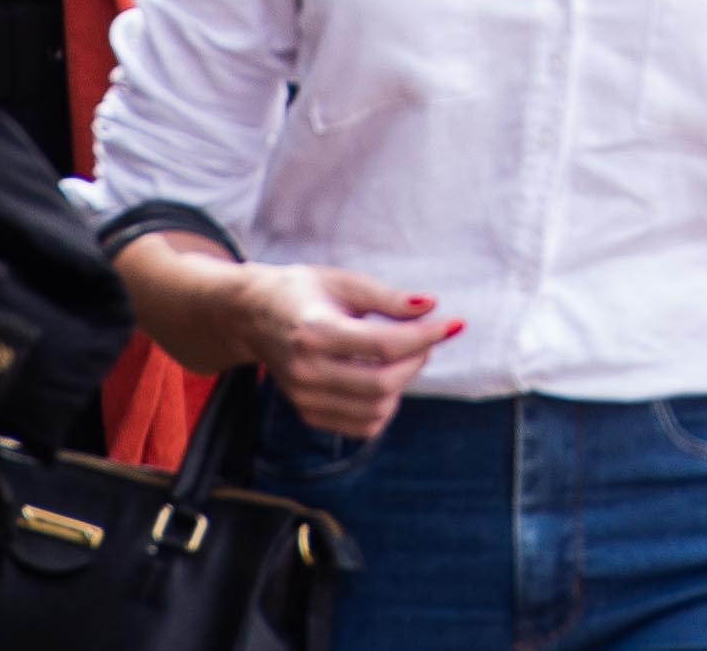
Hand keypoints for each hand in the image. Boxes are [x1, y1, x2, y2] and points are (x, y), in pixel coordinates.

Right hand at [226, 264, 458, 439]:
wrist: (253, 315)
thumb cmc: (303, 292)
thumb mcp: (344, 282)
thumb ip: (388, 298)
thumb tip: (432, 306)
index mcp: (314, 332)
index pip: (383, 346)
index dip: (425, 336)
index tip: (453, 324)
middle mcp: (306, 371)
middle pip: (382, 383)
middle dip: (417, 360)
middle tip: (426, 338)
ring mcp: (304, 398)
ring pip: (376, 410)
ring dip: (404, 383)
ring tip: (404, 354)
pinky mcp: (308, 414)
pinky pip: (362, 426)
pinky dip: (385, 406)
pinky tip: (384, 376)